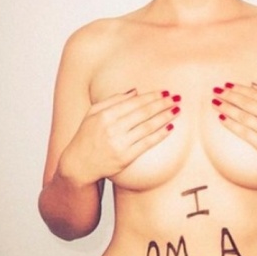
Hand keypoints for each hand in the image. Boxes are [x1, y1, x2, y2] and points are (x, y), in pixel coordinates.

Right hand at [59, 89, 180, 184]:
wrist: (79, 164)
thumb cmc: (86, 136)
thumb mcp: (93, 113)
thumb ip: (113, 100)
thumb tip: (135, 91)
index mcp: (104, 115)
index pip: (134, 102)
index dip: (151, 96)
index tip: (164, 92)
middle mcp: (112, 128)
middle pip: (143, 113)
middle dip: (162, 104)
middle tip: (176, 99)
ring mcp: (119, 144)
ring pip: (147, 127)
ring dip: (165, 117)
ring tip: (177, 110)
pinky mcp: (125, 157)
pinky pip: (147, 143)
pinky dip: (160, 135)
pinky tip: (169, 128)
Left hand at [212, 82, 256, 176]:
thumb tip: (252, 85)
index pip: (256, 93)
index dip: (239, 88)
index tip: (227, 85)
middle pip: (247, 103)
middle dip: (229, 95)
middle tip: (216, 91)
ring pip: (243, 116)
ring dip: (226, 108)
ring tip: (215, 103)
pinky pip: (244, 133)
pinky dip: (231, 125)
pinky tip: (222, 119)